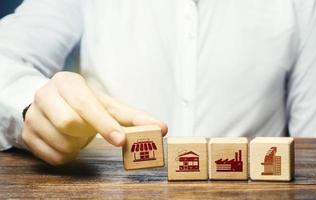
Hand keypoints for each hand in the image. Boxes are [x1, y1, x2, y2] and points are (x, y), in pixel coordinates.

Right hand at [22, 72, 166, 164]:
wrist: (53, 103)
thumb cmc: (86, 104)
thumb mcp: (108, 105)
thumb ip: (133, 117)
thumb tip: (162, 128)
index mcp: (68, 82)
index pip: (86, 104)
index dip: (104, 124)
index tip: (120, 140)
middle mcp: (45, 94)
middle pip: (69, 124)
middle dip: (86, 133)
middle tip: (88, 132)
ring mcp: (32, 115)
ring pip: (61, 143)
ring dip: (77, 146)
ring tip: (77, 135)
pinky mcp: (26, 134)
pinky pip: (51, 157)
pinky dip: (66, 155)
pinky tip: (67, 143)